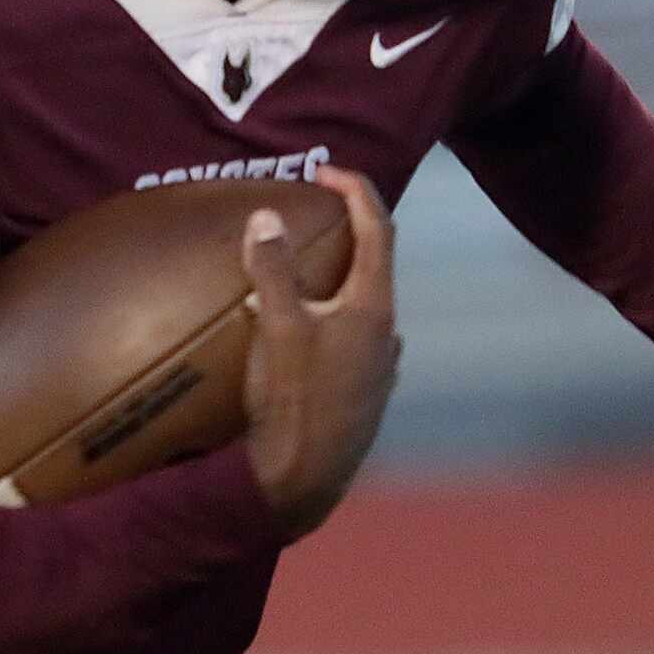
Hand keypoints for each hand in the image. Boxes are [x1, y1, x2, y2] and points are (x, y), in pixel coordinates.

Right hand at [242, 169, 401, 539]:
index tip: (326, 171)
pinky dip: (332, 318)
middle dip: (347, 232)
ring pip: (364, 306)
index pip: (377, 228)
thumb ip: (273, 270)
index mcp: (373, 307)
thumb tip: (267, 217)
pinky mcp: (365, 396)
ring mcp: (379, 368)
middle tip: (312, 214)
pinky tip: (303, 334)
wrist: (305, 482)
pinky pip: (353, 339)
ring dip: (338, 279)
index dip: (355, 190)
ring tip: (301, 273)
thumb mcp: (277, 328)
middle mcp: (386, 333)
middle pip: (374, 265)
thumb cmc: (294, 401)